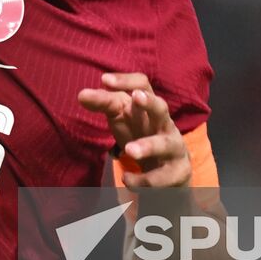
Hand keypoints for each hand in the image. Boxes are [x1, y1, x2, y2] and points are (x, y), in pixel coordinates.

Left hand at [78, 72, 191, 188]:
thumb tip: (82, 94)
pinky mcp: (179, 171)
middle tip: (136, 97)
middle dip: (150, 102)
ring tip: (129, 150)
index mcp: (148, 107)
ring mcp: (174, 147)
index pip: (143, 84)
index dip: (126, 80)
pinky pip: (163, 176)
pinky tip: (127, 179)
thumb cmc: (140, 134)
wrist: (169, 169)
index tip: (105, 80)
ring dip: (148, 146)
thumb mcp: (122, 116)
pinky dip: (144, 179)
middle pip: (161, 108)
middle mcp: (164, 123)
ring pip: (165, 144)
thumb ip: (104, 104)